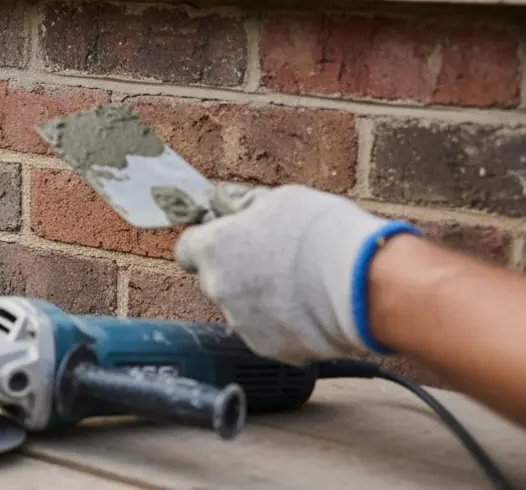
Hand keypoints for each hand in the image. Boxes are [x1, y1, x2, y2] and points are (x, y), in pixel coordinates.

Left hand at [174, 184, 420, 364]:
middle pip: (216, 279)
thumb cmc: (322, 234)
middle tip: (275, 260)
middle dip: (238, 271)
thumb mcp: (280, 199)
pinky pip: (269, 332)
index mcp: (213, 249)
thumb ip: (247, 207)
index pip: (185, 249)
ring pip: (242, 308)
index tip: (225, 240)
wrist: (363, 285)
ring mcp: (242, 323)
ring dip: (261, 298)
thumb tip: (235, 207)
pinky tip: (311, 308)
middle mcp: (218, 289)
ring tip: (300, 285)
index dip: (206, 243)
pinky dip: (283, 323)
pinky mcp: (270, 349)